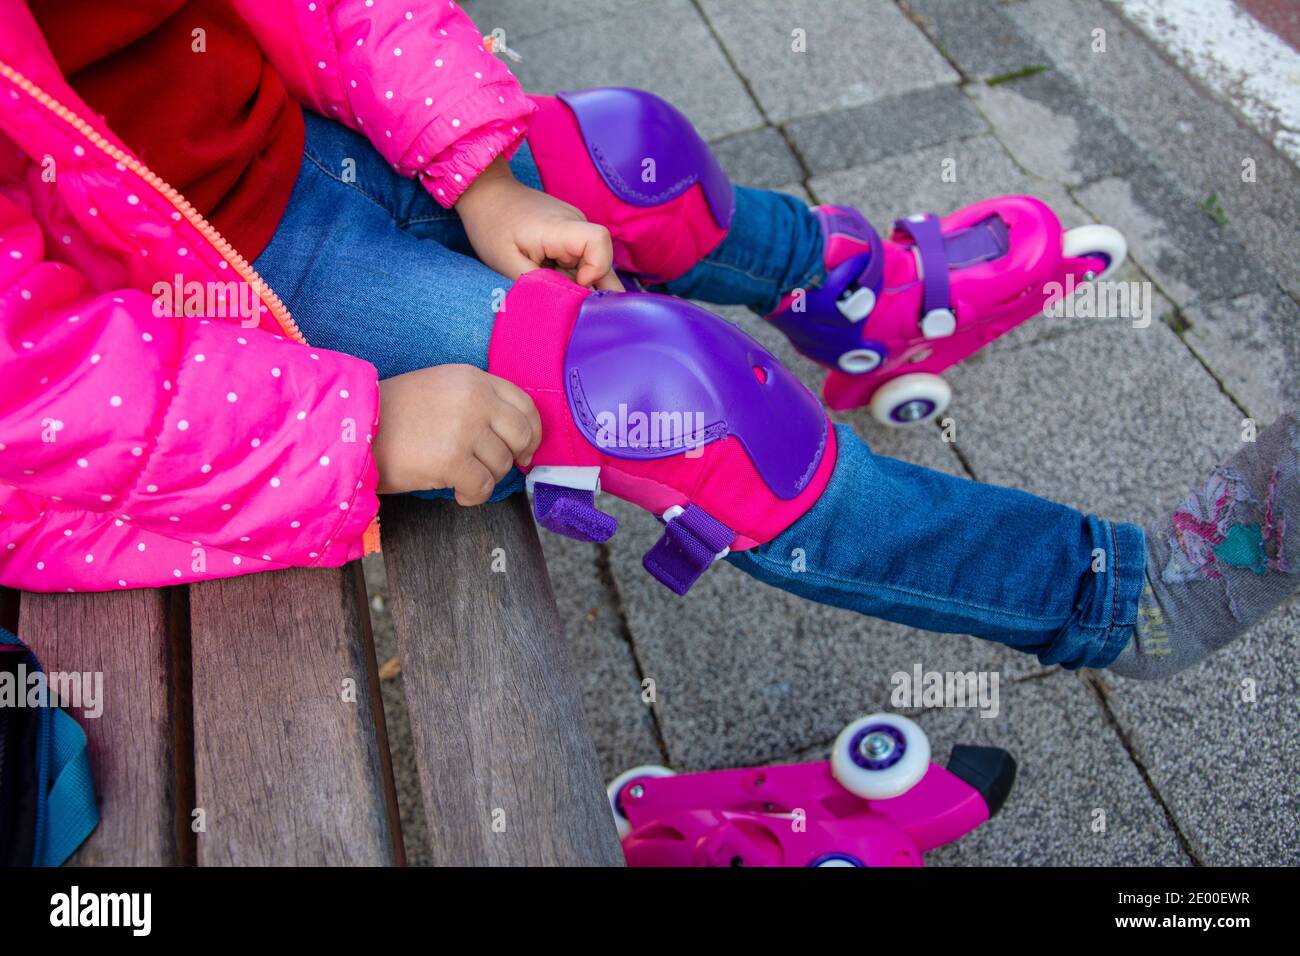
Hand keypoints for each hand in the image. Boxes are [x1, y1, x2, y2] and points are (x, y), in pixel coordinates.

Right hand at [373, 365, 541, 503]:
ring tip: (460, 476)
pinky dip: (473, 495)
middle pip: (521, 434)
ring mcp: (463, 428)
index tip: (525, 448)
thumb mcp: (439, 390)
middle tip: (497, 469)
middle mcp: (473, 398)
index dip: (531, 431)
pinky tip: (457, 491)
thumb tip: (516, 438)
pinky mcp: (451, 459)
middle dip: (514, 457)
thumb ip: (477, 403)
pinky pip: (484, 487)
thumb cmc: (392, 416)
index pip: (524, 403)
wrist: (351, 429)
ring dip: (486, 478)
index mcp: (471, 378)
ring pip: (502, 464)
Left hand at [456, 156, 623, 290]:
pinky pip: (581, 259)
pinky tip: (553, 281)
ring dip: (578, 283)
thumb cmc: (491, 226)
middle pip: (601, 259)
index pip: (599, 242)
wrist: (487, 193)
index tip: (576, 285)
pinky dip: (572, 276)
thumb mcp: (507, 263)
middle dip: (591, 287)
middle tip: (569, 305)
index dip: (597, 268)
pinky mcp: (569, 234)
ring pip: (592, 263)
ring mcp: (574, 227)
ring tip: (554, 291)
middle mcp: (574, 223)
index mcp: (558, 227)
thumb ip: (539, 285)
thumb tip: (568, 304)